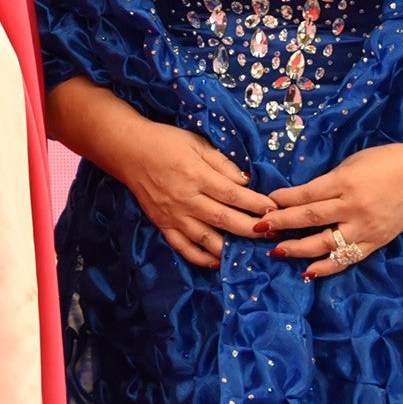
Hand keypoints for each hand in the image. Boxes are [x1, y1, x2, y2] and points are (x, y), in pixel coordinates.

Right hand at [76, 98, 273, 269]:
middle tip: (273, 232)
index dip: (256, 204)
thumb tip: (246, 181)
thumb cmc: (165, 142)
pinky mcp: (162, 224)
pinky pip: (184, 247)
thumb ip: (222, 163)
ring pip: (207, 239)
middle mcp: (186, 199)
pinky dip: (201, 258)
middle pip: (225, 219)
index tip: (274, 209)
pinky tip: (218, 262)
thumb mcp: (196, 143)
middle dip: (252, 228)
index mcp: (196, 175)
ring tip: (252, 250)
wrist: (128, 150)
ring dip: (232, 247)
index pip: (233, 195)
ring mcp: (173, 215)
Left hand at [261, 142, 402, 278]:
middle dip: (281, 224)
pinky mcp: (376, 242)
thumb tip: (300, 197)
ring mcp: (365, 228)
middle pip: (310, 218)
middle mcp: (353, 207)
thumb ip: (328, 182)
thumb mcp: (351, 163)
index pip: (306, 194)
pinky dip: (327, 266)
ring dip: (298, 249)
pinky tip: (308, 272)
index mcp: (345, 182)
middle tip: (259, 228)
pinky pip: (348, 258)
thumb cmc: (385, 162)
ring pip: (325, 243)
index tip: (265, 203)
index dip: (283, 200)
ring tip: (276, 251)